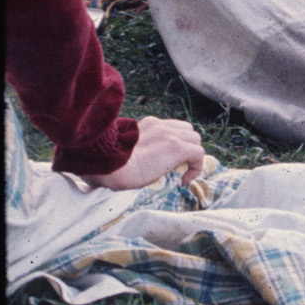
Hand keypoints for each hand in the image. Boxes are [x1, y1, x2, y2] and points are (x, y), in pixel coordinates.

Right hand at [90, 116, 205, 189]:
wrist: (108, 166)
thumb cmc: (105, 165)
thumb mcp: (120, 152)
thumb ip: (131, 151)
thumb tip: (129, 166)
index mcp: (146, 124)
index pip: (171, 127)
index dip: (176, 141)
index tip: (167, 159)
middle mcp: (159, 125)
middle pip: (187, 130)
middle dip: (186, 146)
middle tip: (177, 165)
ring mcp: (169, 135)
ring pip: (195, 140)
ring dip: (191, 155)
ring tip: (180, 172)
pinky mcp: (176, 147)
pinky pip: (198, 154)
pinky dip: (196, 167)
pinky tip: (184, 180)